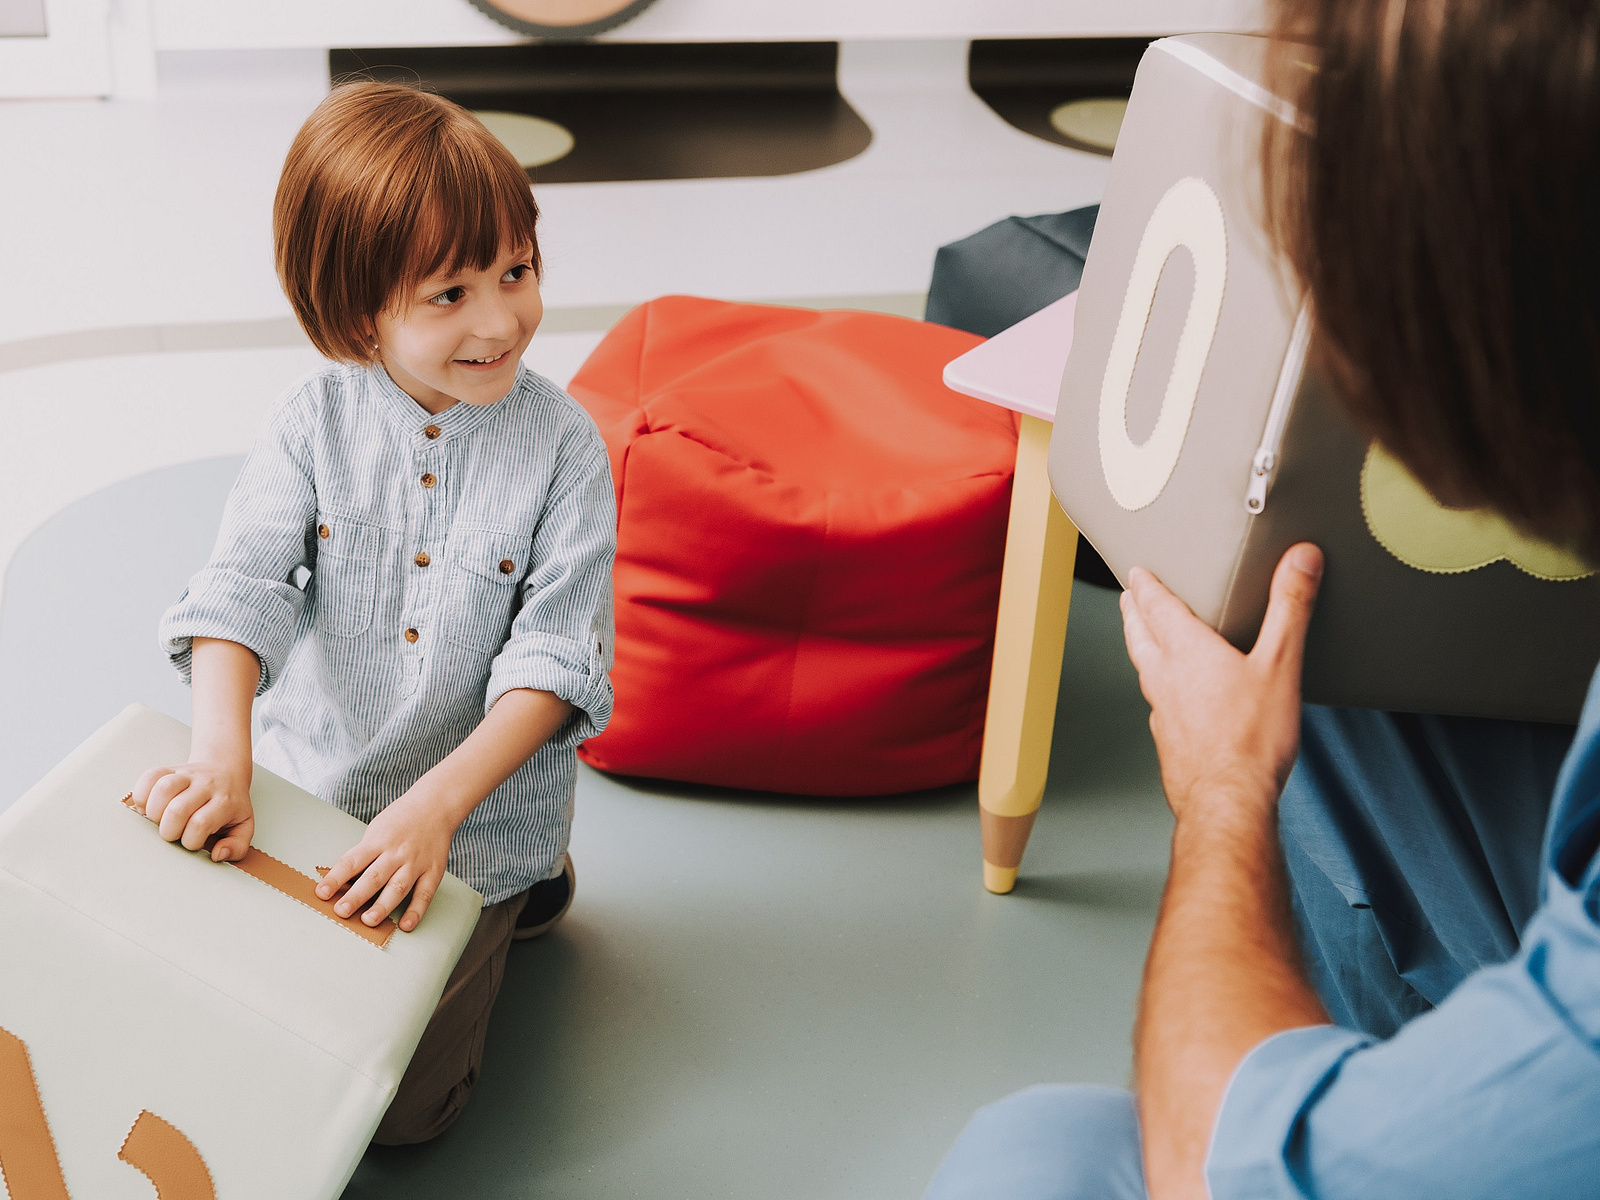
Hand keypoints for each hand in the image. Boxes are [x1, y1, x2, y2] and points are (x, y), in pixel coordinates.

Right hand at [131, 758, 254, 861]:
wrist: (227, 770)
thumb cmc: (231, 804)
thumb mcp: (243, 826)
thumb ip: (237, 846)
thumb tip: (217, 854)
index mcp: (225, 802)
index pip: (201, 824)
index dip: (191, 840)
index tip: (193, 841)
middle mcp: (206, 785)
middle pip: (178, 809)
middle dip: (169, 831)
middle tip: (174, 833)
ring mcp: (188, 775)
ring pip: (163, 788)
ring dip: (154, 812)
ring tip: (159, 820)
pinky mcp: (171, 769)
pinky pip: (151, 776)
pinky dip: (142, 794)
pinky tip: (148, 806)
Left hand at [315, 785, 455, 931]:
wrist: (435, 805)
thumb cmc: (400, 820)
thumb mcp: (377, 830)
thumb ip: (364, 855)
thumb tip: (345, 883)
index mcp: (378, 841)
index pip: (352, 861)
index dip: (336, 878)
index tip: (321, 893)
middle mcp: (396, 852)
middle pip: (374, 877)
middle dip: (356, 896)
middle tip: (341, 911)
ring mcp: (416, 862)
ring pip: (398, 887)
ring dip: (383, 906)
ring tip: (368, 920)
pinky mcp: (433, 871)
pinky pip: (424, 894)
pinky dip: (416, 911)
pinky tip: (405, 925)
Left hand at [1119, 543, 1323, 821]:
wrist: (1226, 801)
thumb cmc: (1252, 738)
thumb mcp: (1281, 663)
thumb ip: (1290, 607)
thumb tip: (1300, 558)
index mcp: (1188, 651)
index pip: (1157, 607)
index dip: (1146, 586)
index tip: (1136, 572)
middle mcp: (1165, 677)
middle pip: (1139, 634)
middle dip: (1133, 611)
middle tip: (1128, 598)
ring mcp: (1162, 711)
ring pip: (1143, 668)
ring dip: (1140, 647)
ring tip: (1143, 639)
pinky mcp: (1168, 740)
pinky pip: (1156, 703)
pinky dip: (1157, 688)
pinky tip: (1169, 698)